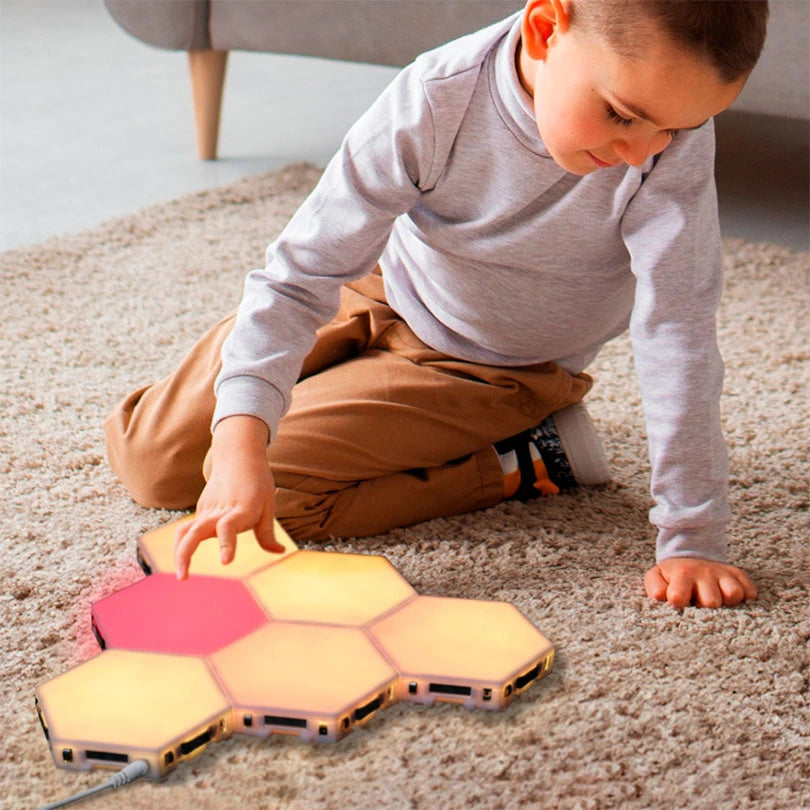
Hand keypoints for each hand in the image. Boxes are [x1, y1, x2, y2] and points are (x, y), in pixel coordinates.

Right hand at [174, 415, 283, 579]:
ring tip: (182, 575)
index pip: (229, 527)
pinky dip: (182, 546)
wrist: (238, 455)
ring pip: (185, 530)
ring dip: (179, 552)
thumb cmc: (258, 480)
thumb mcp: (269, 504)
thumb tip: (279, 552)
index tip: (226, 561)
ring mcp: (207, 509)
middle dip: (186, 554)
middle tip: (184, 577)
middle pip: (196, 531)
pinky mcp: (201, 510)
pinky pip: (187, 529)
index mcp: (241, 508)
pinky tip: (183, 561)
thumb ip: (268, 532)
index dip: (227, 544)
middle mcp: (220, 510)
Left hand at [644, 556, 756, 608]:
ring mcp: (722, 572)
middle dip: (705, 609)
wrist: (689, 556)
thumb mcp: (656, 577)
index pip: (678, 597)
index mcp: (681, 574)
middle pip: (711, 602)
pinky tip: (728, 598)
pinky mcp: (738, 574)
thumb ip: (655, 588)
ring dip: (726, 604)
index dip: (678, 605)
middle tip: (698, 605)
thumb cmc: (672, 575)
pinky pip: (750, 592)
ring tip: (716, 602)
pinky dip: (744, 599)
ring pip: (734, 595)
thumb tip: (662, 597)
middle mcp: (704, 572)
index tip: (679, 606)